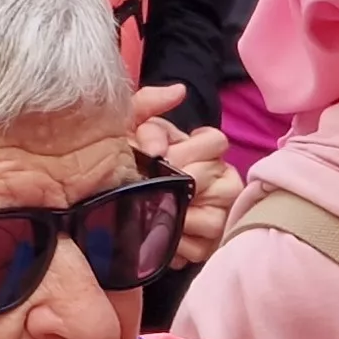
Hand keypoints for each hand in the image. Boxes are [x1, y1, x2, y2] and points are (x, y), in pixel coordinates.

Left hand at [132, 85, 238, 267]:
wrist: (116, 206)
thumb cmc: (132, 162)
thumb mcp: (132, 128)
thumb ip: (146, 104)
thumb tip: (178, 91)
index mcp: (206, 150)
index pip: (216, 141)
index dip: (187, 148)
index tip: (158, 155)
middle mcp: (222, 180)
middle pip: (211, 178)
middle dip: (176, 181)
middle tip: (150, 184)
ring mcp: (220, 214)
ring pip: (211, 217)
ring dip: (176, 215)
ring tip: (152, 211)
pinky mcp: (209, 246)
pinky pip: (198, 247)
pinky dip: (175, 244)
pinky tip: (157, 235)